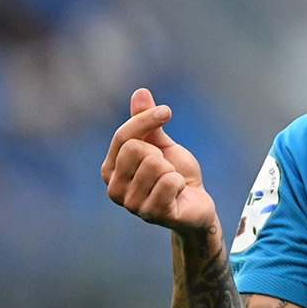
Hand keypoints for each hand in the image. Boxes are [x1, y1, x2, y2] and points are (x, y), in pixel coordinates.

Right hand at [102, 88, 216, 231]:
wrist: (196, 202)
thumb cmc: (175, 172)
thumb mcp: (161, 144)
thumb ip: (146, 122)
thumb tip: (140, 92)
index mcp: (110, 169)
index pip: (123, 136)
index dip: (147, 119)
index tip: (167, 111)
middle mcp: (114, 189)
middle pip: (136, 149)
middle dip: (160, 153)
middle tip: (167, 168)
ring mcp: (131, 205)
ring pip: (155, 165)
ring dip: (172, 170)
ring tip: (171, 182)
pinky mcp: (152, 215)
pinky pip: (169, 183)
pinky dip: (180, 183)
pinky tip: (178, 193)